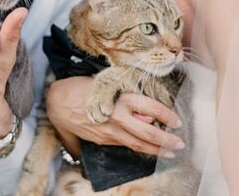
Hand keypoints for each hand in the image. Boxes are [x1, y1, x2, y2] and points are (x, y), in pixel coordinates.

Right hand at [47, 76, 183, 157]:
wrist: (58, 101)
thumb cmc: (84, 88)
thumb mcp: (109, 85)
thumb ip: (128, 100)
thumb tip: (147, 114)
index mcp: (120, 98)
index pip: (152, 108)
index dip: (167, 116)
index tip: (177, 121)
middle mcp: (117, 116)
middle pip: (148, 132)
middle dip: (167, 140)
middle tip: (180, 144)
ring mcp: (110, 131)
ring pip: (138, 144)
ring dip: (157, 150)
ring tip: (170, 153)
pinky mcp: (103, 139)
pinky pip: (125, 145)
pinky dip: (139, 149)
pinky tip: (147, 151)